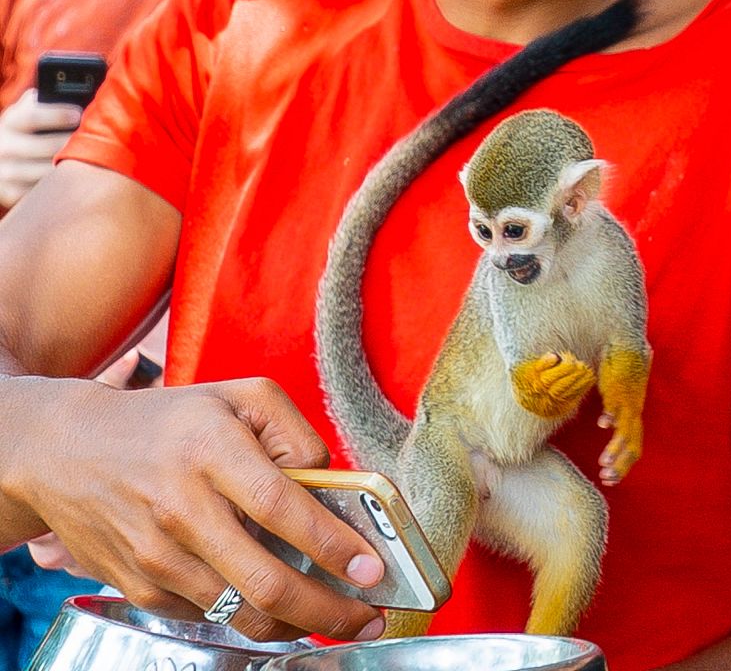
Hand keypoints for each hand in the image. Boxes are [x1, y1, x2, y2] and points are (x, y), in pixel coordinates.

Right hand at [0, 91, 80, 210]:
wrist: (3, 154)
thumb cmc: (32, 126)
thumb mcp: (33, 108)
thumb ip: (49, 99)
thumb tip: (83, 95)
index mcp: (11, 121)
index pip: (32, 116)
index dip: (57, 115)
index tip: (78, 115)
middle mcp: (3, 146)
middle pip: (43, 146)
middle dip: (70, 143)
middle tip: (95, 141)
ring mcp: (4, 172)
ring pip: (42, 172)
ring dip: (68, 166)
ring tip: (91, 159)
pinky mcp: (9, 193)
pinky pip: (38, 192)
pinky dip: (57, 186)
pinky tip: (75, 178)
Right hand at [0, 374, 386, 642]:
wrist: (67, 453)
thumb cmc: (170, 421)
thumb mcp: (240, 395)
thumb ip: (295, 432)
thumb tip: (331, 481)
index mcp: (212, 450)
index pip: (282, 507)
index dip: (333, 544)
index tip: (374, 569)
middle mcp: (182, 509)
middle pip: (265, 580)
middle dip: (327, 608)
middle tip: (368, 617)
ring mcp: (157, 556)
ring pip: (239, 611)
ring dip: (295, 624)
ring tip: (336, 619)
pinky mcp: (140, 587)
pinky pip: (208, 614)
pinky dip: (249, 617)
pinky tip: (279, 607)